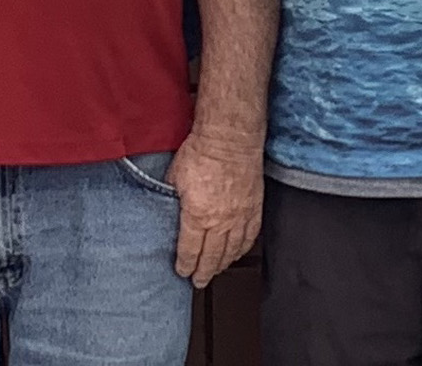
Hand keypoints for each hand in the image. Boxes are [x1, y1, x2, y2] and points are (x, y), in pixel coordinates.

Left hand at [165, 130, 262, 287]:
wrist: (230, 138)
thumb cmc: (201, 152)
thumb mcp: (174, 176)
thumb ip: (171, 197)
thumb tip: (167, 206)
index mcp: (197, 216)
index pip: (190, 250)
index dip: (185, 265)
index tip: (182, 272)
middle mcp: (220, 222)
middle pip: (212, 256)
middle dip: (203, 272)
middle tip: (198, 282)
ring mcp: (240, 217)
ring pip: (232, 250)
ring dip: (223, 264)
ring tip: (216, 271)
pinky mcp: (254, 208)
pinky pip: (250, 236)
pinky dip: (243, 248)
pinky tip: (237, 253)